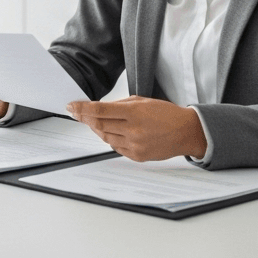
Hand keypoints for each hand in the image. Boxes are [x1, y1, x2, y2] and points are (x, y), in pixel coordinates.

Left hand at [66, 96, 207, 161]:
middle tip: (77, 113)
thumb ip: (119, 105)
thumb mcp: (143, 101)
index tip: (71, 106)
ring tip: (96, 121)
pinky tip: (114, 132)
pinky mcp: (137, 156)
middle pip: (98, 125)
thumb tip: (98, 108)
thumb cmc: (166, 114)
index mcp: (134, 113)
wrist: (186, 132)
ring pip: (105, 137)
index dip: (82, 109)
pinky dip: (110, 139)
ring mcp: (135, 145)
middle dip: (84, 119)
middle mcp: (133, 130)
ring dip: (97, 129)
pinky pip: (115, 147)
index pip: (100, 111)